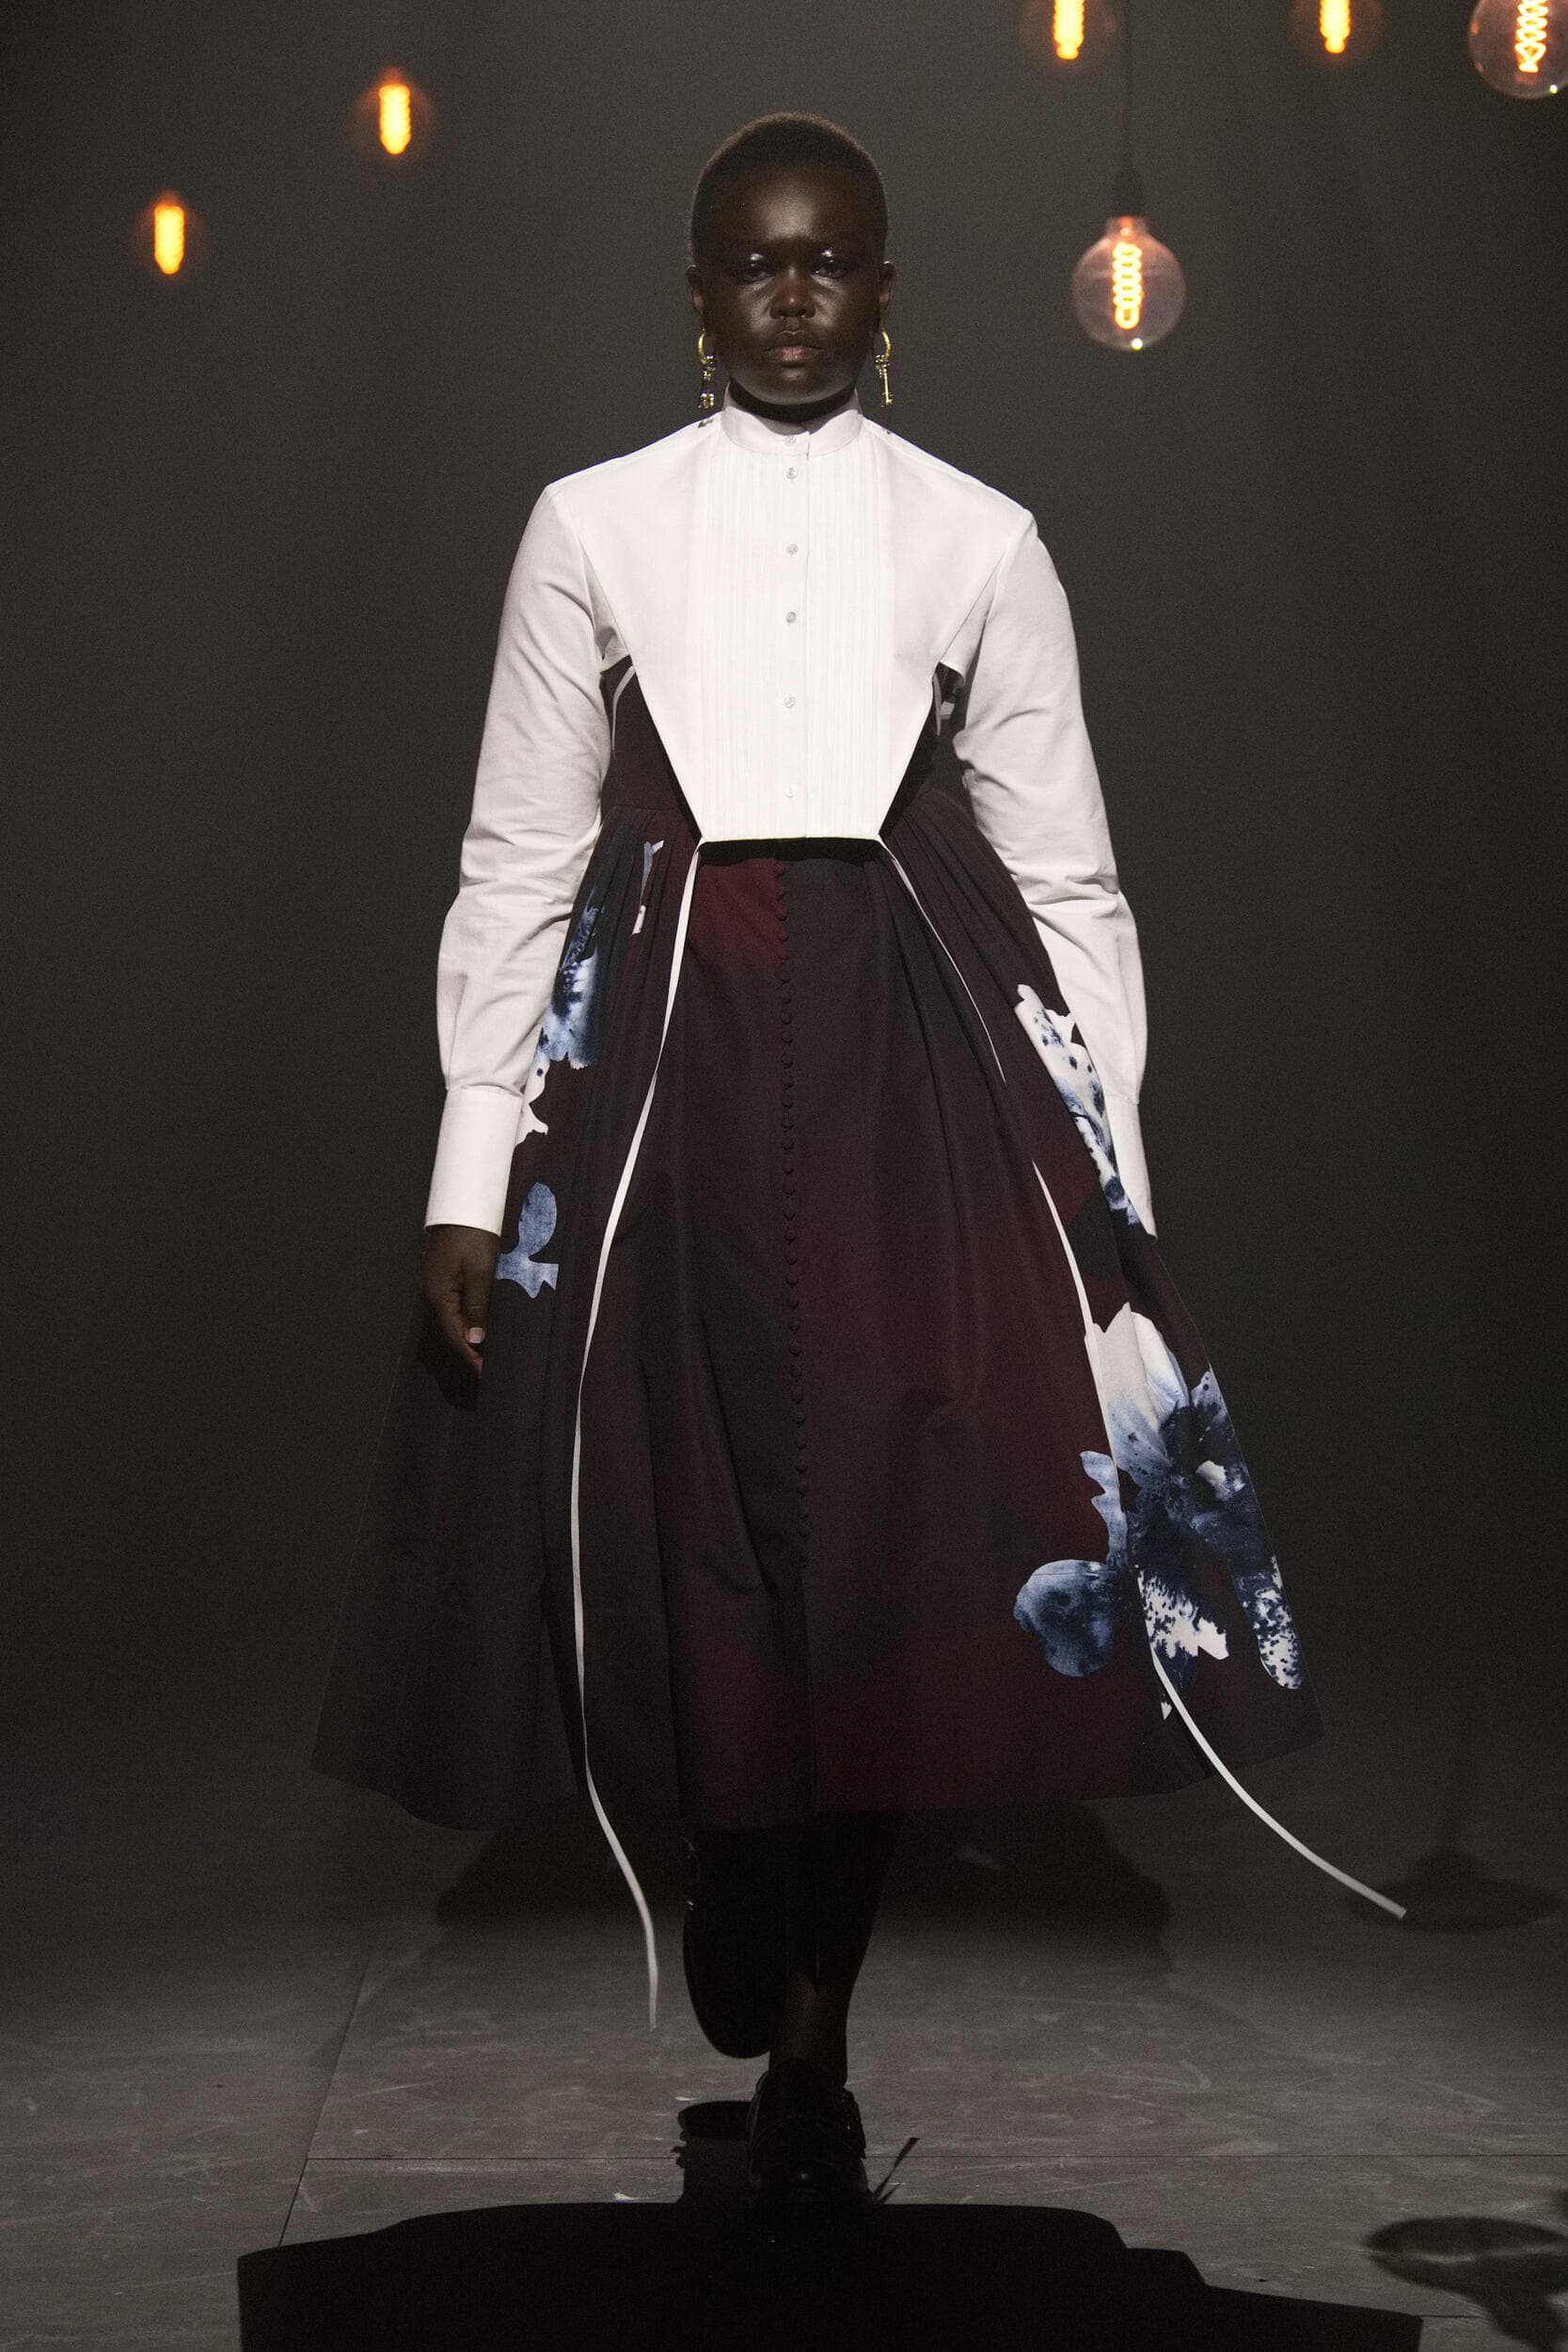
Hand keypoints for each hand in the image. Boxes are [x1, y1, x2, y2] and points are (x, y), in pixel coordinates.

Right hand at [422, 1224, 500, 1372]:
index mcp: (439, 1294)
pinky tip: (479, 1327)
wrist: (463, 1206)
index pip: (455, 1334)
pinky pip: (454, 1306)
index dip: (470, 1355)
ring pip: (452, 1319)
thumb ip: (478, 1306)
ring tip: (486, 1353)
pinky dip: (466, 1320)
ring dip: (468, 1336)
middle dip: (470, 1350)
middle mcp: (432, 1293)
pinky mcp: (443, 1277)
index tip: (485, 1373)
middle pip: (451, 1330)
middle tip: (489, 1369)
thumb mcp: (481, 1271)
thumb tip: (475, 1338)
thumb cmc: (474, 1236)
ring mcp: (436, 1285)